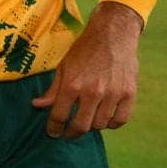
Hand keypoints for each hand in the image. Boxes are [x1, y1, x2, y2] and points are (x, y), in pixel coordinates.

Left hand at [32, 1, 143, 137]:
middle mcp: (92, 92)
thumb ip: (52, 90)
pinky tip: (105, 118)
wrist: (113, 34)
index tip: (53, 133)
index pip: (59, 116)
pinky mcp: (129, 93)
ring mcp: (113, 94)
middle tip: (68, 133)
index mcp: (72, 85)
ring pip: (100, 125)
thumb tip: (37, 106)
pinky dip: (112, 123)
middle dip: (71, 133)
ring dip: (92, 126)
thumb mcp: (63, 67)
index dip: (54, 128)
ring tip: (87, 120)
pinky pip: (120, 120)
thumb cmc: (84, 50)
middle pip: (81, 126)